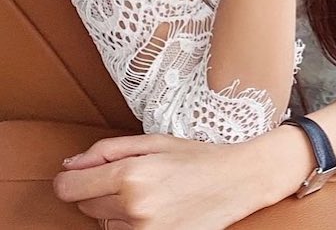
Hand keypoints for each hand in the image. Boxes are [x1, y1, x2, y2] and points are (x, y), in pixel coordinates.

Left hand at [55, 133, 271, 229]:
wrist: (238, 181)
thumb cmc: (197, 157)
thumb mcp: (155, 141)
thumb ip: (107, 150)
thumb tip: (70, 166)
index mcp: (131, 173)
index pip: (69, 187)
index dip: (70, 179)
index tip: (80, 175)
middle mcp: (133, 206)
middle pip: (84, 205)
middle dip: (98, 190)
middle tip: (132, 177)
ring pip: (102, 224)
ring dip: (115, 210)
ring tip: (149, 194)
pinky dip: (131, 224)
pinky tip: (156, 209)